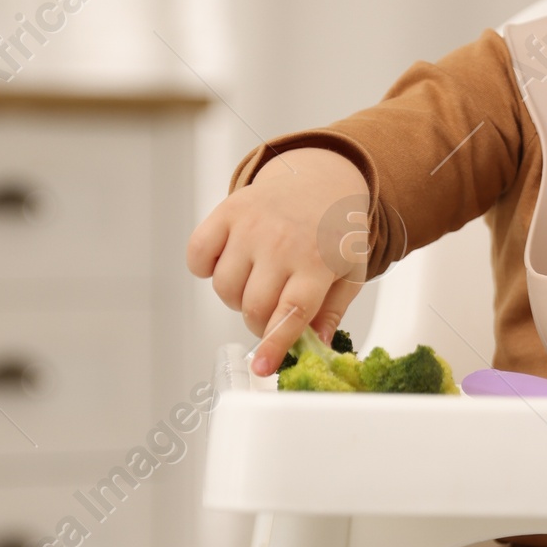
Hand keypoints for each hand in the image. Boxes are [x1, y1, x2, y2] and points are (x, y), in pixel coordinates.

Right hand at [186, 146, 369, 376]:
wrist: (320, 178)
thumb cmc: (333, 232)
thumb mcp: (348, 273)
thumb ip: (331, 312)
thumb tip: (317, 347)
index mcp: (317, 261)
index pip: (292, 312)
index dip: (275, 345)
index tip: (262, 367)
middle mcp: (282, 243)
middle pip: (253, 307)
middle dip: (259, 322)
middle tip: (271, 311)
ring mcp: (252, 226)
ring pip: (224, 288)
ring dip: (235, 297)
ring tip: (255, 281)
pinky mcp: (227, 212)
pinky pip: (198, 256)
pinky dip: (205, 268)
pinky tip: (228, 262)